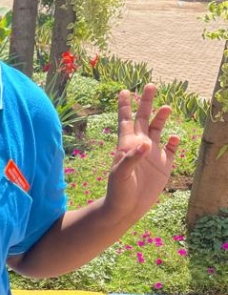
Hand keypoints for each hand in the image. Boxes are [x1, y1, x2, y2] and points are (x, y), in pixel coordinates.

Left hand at [105, 84, 179, 221]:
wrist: (126, 209)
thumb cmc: (118, 191)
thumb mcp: (122, 174)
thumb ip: (132, 158)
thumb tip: (146, 143)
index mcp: (127, 144)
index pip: (126, 120)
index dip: (125, 106)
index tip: (123, 90)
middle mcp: (140, 145)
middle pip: (144, 118)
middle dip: (146, 102)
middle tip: (150, 85)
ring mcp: (153, 155)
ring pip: (159, 130)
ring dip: (162, 118)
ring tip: (167, 107)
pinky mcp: (164, 166)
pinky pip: (172, 150)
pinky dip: (175, 142)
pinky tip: (176, 138)